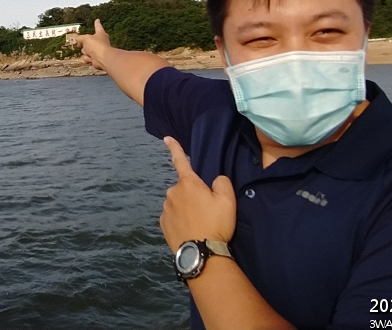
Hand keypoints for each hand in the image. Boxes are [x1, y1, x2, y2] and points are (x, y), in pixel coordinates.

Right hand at [77, 18, 112, 70]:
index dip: (97, 23)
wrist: (102, 59)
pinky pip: (86, 58)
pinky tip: (91, 59)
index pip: (97, 26)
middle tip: (87, 45)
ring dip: (85, 52)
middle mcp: (99, 42)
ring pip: (84, 50)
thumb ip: (80, 38)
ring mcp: (97, 51)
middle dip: (84, 44)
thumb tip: (79, 42)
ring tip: (90, 53)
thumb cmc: (96, 46)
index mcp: (100, 34)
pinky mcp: (95, 59)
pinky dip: (87, 58)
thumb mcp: (85, 38)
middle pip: (86, 41)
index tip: (97, 20)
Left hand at [160, 136, 236, 252]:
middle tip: (208, 211)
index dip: (174, 148)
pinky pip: (173, 217)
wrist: (201, 253)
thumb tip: (215, 181)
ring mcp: (165, 209)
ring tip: (201, 224)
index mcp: (188, 183)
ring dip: (186, 209)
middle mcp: (172, 193)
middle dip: (193, 195)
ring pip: (178, 203)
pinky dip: (180, 221)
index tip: (166, 138)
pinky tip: (191, 231)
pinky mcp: (163, 224)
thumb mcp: (228, 200)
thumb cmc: (216, 224)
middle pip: (184, 188)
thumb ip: (222, 183)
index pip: (180, 161)